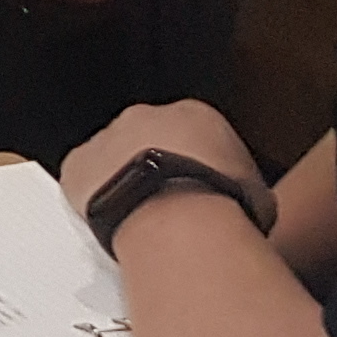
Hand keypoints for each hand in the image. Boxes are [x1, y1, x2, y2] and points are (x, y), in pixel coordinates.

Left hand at [58, 99, 261, 217]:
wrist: (179, 215)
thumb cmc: (223, 204)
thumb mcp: (257, 195)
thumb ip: (249, 189)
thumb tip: (254, 205)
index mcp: (194, 115)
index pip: (191, 136)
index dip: (194, 168)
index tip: (196, 192)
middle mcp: (146, 116)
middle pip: (148, 141)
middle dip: (155, 169)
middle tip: (165, 207)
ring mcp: (107, 137)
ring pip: (111, 159)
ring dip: (122, 181)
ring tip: (138, 219)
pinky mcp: (78, 164)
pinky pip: (82, 180)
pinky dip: (92, 198)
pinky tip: (111, 221)